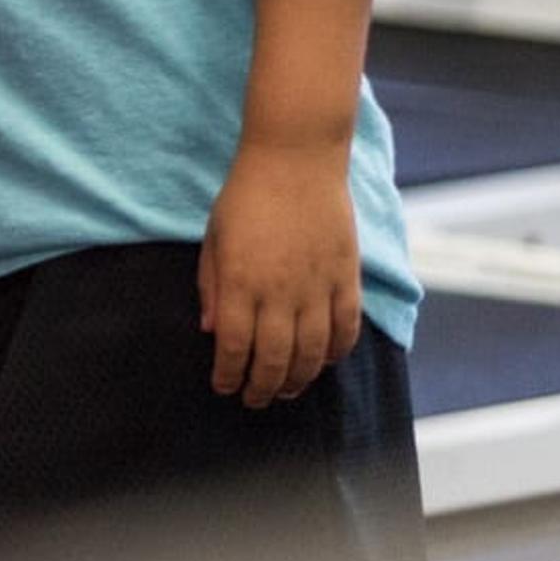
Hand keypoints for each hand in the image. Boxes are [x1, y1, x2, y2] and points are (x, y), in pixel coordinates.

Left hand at [200, 134, 364, 406]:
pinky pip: (346, 329)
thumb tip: (212, 331)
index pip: (235, 347)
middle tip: (255, 400)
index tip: (224, 387)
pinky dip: (337, 352)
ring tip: (287, 389)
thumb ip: (212, 286)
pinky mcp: (346, 278)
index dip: (229, 374)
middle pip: (274, 359)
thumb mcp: (214, 237)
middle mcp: (280, 292)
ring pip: (313, 353)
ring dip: (300, 378)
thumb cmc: (246, 195)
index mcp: (241, 282)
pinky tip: (326, 362)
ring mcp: (317, 287)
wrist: (295, 160)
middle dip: (262, 387)